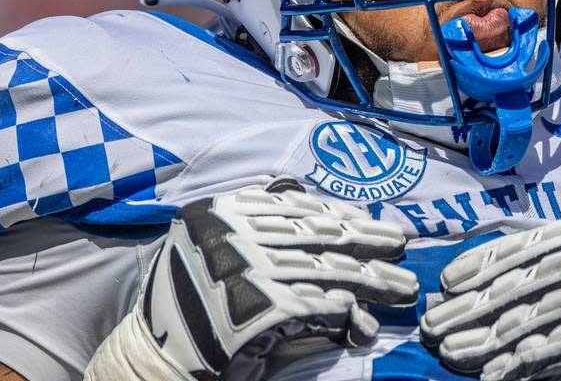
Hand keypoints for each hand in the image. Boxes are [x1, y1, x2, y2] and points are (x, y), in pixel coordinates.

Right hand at [85, 177, 417, 380]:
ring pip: (329, 270)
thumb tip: (332, 213)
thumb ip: (261, 220)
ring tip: (403, 286)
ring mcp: (248, 271)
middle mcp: (237, 234)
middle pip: (321, 234)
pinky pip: (318, 306)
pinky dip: (346, 313)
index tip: (370, 219)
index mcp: (225, 211)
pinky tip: (365, 321)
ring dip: (373, 280)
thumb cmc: (190, 299)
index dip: (342, 212)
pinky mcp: (259, 310)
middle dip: (368, 239)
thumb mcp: (214, 240)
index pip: (298, 206)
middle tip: (402, 244)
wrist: (157, 355)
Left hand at [420, 210, 560, 379]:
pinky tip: (493, 373)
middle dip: (473, 305)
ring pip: (533, 317)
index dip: (483, 262)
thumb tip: (482, 271)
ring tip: (451, 351)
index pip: (528, 242)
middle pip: (524, 280)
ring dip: (486, 338)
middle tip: (434, 322)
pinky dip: (519, 362)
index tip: (447, 282)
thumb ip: (557, 257)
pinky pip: (555, 349)